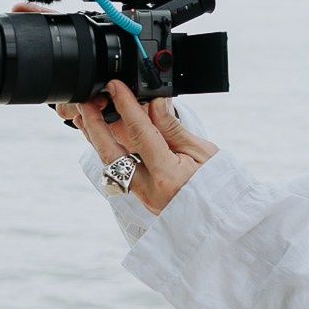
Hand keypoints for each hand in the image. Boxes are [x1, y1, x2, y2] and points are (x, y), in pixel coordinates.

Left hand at [68, 80, 217, 214]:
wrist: (223, 221)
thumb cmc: (221, 187)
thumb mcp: (203, 152)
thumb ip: (173, 129)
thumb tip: (154, 104)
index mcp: (168, 176)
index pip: (140, 133)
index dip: (126, 106)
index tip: (115, 87)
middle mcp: (150, 190)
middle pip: (111, 153)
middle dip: (94, 126)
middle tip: (85, 103)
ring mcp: (144, 198)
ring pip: (111, 165)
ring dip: (97, 139)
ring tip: (87, 117)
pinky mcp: (143, 199)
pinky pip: (121, 172)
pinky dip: (111, 151)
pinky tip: (105, 137)